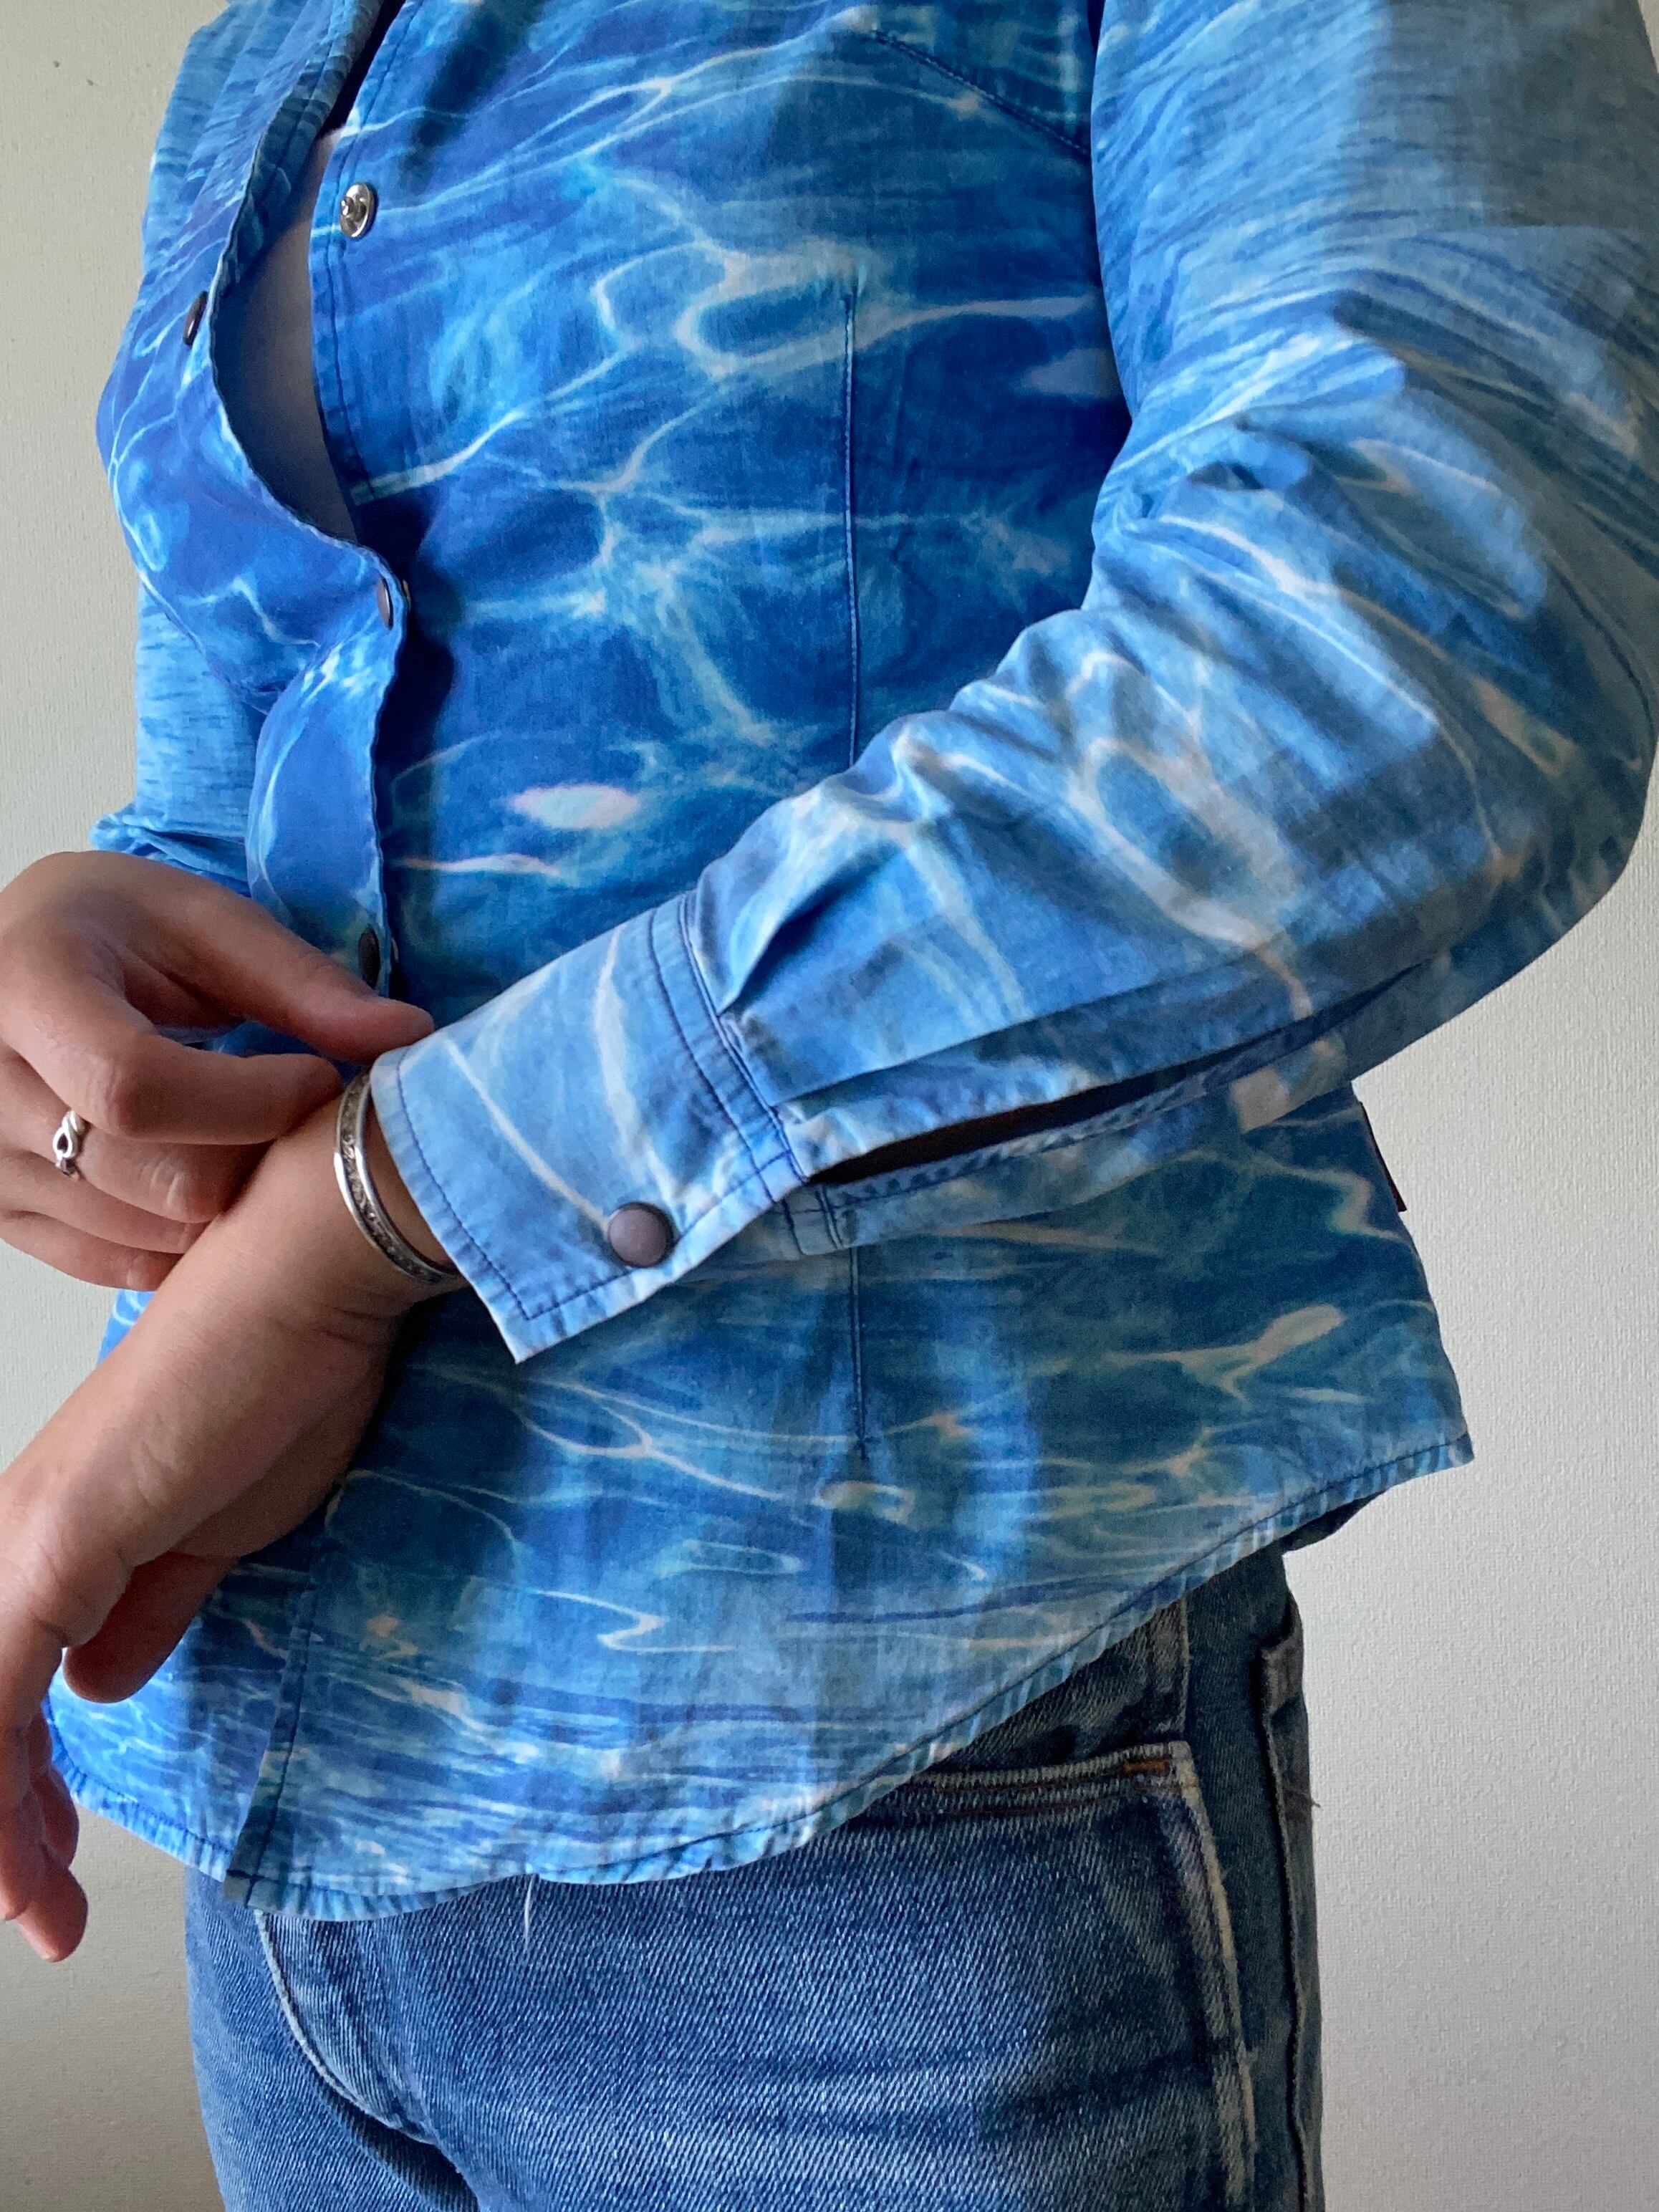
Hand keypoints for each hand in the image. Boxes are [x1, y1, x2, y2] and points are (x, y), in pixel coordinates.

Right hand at [0, 851, 433, 1288]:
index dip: (250, 1103)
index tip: (315, 1079)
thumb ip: (299, 982)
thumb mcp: (200, 922)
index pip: (137, 1090)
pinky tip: (211, 1177)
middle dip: (255, 1160)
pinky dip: (189, 1239)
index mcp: (26, 989)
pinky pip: (120, 1265)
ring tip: (249, 1138)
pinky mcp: (0, 1214)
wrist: (9, 966)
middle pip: (151, 1180)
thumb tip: (410, 1035)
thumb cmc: (111, 931)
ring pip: (146, 1234)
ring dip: (231, 1204)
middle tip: (293, 1117)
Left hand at [0, 1083, 454, 1962]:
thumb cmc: (293, 1374)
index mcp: (63, 1533)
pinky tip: (29, 1856)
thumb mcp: (230, 1526)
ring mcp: (33, 1536)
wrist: (317, 1270)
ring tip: (43, 1920)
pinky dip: (0, 1790)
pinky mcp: (62, 1538)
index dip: (15, 1795)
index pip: (7, 1691)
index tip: (52, 1877)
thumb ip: (159, 1605)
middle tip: (42, 1922)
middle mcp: (23, 1536)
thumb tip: (100, 1686)